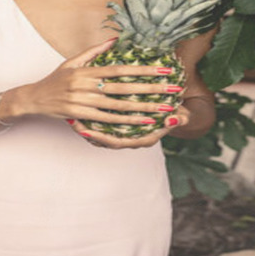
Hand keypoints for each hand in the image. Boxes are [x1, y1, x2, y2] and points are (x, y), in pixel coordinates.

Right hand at [14, 37, 183, 129]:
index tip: (162, 69)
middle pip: (124, 87)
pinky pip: (108, 119)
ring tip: (163, 109)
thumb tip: (115, 39)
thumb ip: (94, 51)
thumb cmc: (55, 79)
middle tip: (172, 89)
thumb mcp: (72, 61)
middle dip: (150, 89)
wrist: (33, 98)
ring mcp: (83, 101)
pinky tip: (143, 122)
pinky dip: (126, 121)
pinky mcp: (80, 115)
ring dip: (143, 108)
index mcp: (87, 70)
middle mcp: (86, 85)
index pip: (120, 68)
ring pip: (118, 105)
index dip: (143, 69)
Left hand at [69, 100, 192, 148]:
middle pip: (107, 141)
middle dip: (91, 134)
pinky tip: (80, 113)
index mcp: (143, 139)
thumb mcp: (181, 115)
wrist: (174, 112)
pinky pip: (104, 128)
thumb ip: (180, 118)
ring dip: (88, 129)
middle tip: (76, 126)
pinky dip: (92, 122)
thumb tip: (175, 119)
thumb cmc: (175, 112)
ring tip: (73, 121)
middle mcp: (133, 139)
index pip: (120, 143)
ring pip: (103, 136)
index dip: (104, 138)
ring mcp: (126, 133)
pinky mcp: (121, 126)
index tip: (89, 132)